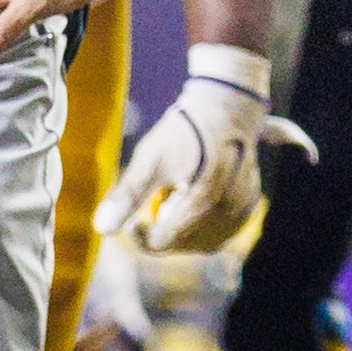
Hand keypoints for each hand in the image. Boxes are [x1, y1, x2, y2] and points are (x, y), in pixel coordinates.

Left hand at [95, 45, 316, 252]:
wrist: (227, 105)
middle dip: (164, 231)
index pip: (164, 243)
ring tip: (177, 199)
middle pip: (184, 245)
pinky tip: (193, 202)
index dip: (141, 237)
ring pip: (204, 242)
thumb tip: (101, 229)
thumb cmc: (186, 130)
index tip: (133, 221)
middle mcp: (229, 210)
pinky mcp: (250, 205)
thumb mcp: (151, 158)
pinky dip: (203, 225)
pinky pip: (221, 231)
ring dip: (184, 230)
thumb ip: (128, 195)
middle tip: (158, 201)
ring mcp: (243, 209)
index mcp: (204, 202)